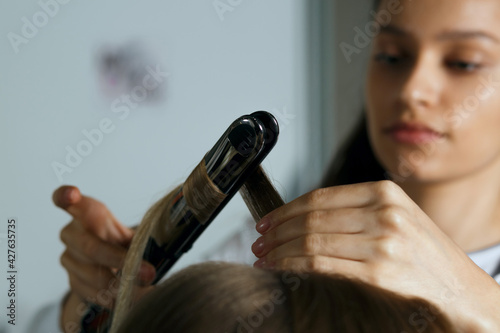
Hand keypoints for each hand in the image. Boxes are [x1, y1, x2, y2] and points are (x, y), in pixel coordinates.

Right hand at [53, 185, 155, 331]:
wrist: (110, 263)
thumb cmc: (119, 240)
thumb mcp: (129, 234)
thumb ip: (137, 241)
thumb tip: (151, 257)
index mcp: (88, 214)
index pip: (69, 201)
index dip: (65, 196)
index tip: (72, 194)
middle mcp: (72, 234)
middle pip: (92, 247)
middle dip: (121, 261)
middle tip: (148, 273)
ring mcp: (69, 258)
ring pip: (94, 275)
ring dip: (122, 284)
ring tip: (145, 288)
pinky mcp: (72, 281)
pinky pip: (93, 292)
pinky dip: (114, 297)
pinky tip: (128, 296)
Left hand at [252, 180, 499, 331]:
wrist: (465, 294)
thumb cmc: (427, 259)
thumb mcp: (396, 220)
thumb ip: (356, 213)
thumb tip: (303, 220)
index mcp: (384, 192)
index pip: (319, 197)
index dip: (286, 210)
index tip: (266, 221)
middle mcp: (383, 212)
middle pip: (311, 218)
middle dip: (277, 231)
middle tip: (258, 241)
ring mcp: (382, 242)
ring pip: (311, 240)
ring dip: (279, 250)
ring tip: (263, 257)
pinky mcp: (379, 273)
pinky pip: (321, 265)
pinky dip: (292, 266)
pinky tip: (279, 269)